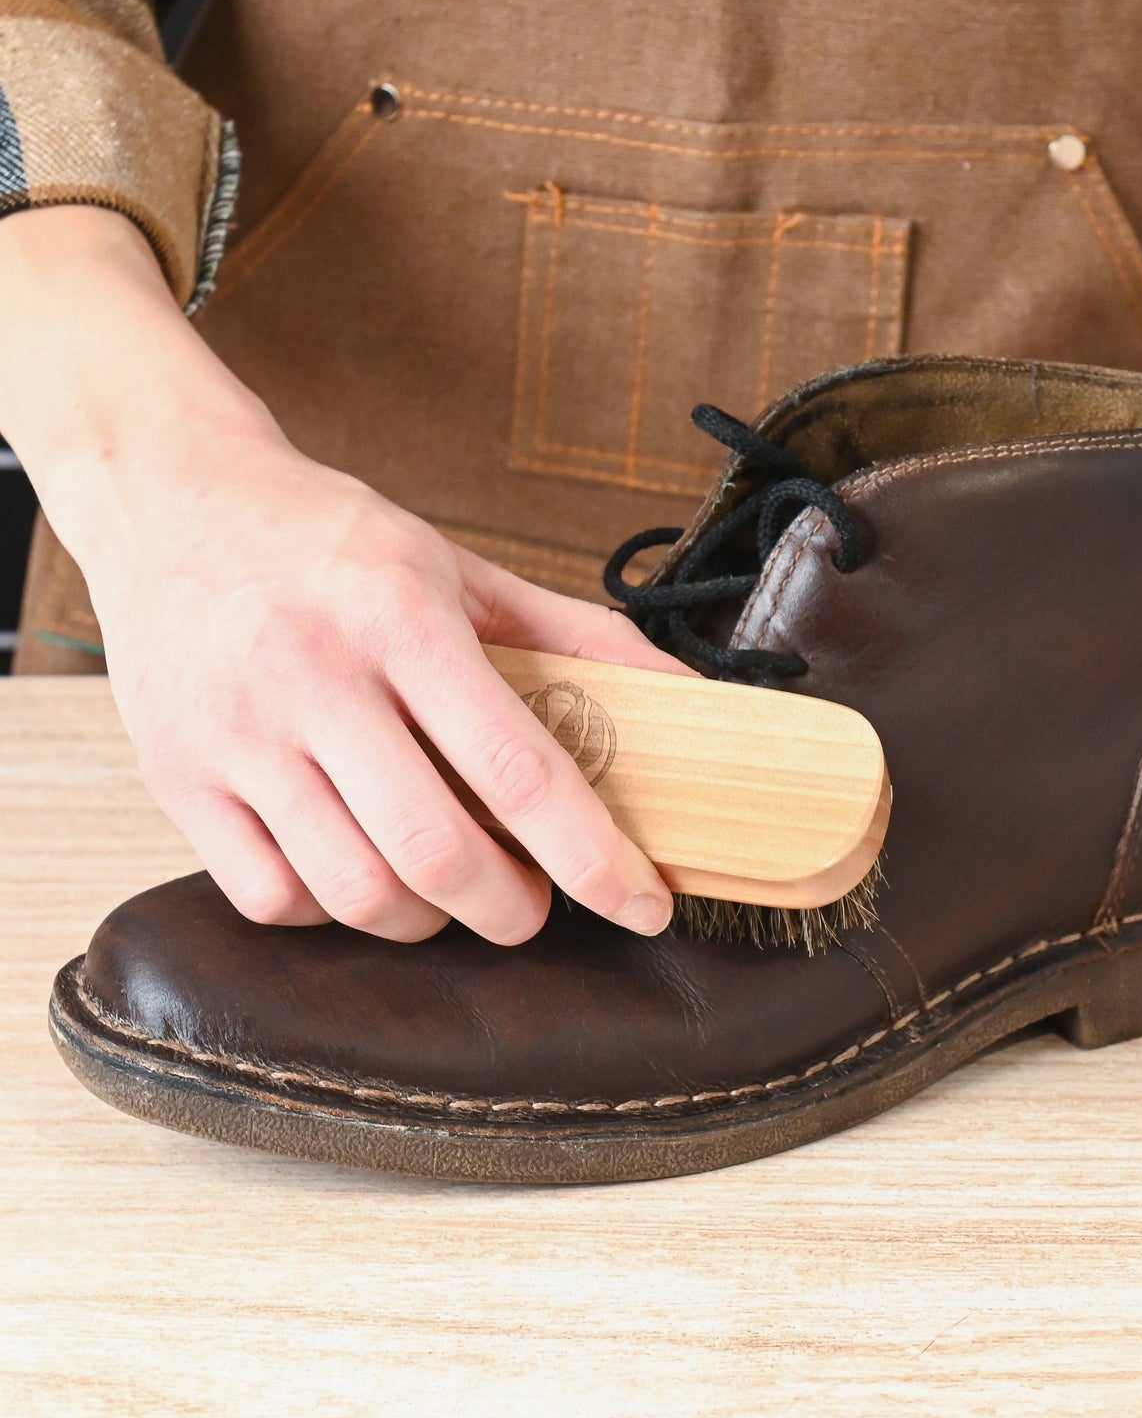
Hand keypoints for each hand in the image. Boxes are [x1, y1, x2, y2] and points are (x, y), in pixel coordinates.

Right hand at [0, 206, 686, 943]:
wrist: (172, 497)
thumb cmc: (330, 540)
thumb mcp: (462, 567)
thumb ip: (577, 636)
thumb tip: (692, 698)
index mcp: (401, 616)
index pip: (517, 766)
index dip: (594, 855)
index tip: (644, 903)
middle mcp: (313, 676)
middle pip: (435, 850)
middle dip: (510, 908)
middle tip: (533, 907)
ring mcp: (236, 735)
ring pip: (353, 890)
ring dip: (427, 920)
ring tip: (452, 891)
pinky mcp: (178, 779)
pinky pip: (270, 897)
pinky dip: (334, 911)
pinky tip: (361, 872)